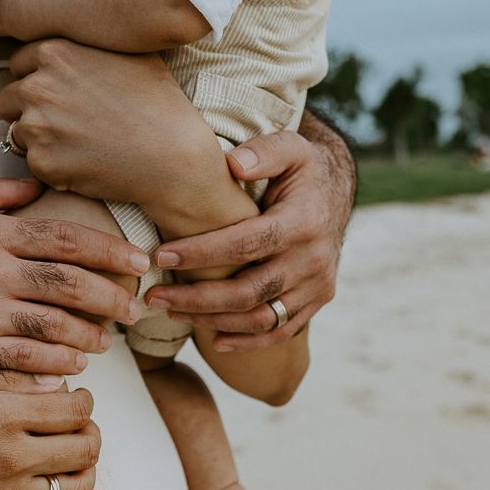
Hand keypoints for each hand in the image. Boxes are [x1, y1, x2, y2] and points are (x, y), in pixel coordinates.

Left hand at [0, 39, 224, 211]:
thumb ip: (87, 48)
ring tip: (77, 146)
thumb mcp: (127, 54)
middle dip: (30, 110)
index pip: (19, 63)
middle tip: (64, 125)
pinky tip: (83, 165)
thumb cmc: (159, 105)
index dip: (38, 79)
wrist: (172, 158)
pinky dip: (52, 168)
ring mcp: (36, 127)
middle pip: (8, 98)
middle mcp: (37, 86)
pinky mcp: (42, 164)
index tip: (59, 95)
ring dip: (38, 141)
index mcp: (54, 52)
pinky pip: (33, 165)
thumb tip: (75, 46)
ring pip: (17, 134)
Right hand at [0, 175, 147, 378]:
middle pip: (68, 282)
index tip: (138, 261)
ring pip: (52, 325)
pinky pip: (22, 359)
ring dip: (90, 335)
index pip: (63, 236)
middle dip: (112, 295)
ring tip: (108, 341)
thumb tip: (36, 186)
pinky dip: (55, 363)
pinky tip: (73, 366)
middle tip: (137, 307)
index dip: (109, 249)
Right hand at [0, 371, 103, 489]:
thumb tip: (57, 381)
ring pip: (79, 486)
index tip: (75, 397)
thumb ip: (7, 381)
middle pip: (84, 445)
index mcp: (2, 415)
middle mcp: (12, 458)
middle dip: (90, 431)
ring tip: (80, 456)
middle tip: (80, 424)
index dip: (83, 400)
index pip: (73, 408)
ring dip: (90, 468)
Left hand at [146, 117, 356, 350]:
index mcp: (303, 221)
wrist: (335, 193)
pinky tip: (213, 341)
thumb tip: (233, 164)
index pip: (245, 244)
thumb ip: (264, 151)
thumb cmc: (300, 170)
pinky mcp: (316, 302)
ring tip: (170, 312)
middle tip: (153, 296)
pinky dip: (247, 342)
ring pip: (259, 317)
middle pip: (248, 290)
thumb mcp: (290, 147)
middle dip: (195, 297)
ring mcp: (317, 286)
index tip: (161, 256)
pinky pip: (280, 332)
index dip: (202, 253)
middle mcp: (313, 259)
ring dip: (211, 321)